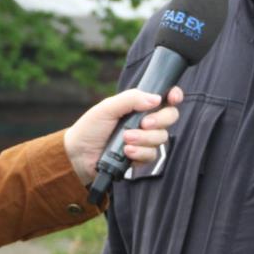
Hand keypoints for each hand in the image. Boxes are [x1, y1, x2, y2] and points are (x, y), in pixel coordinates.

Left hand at [63, 86, 184, 184]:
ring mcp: (145, 140)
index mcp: (139, 106)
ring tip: (125, 139)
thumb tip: (156, 99)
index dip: (174, 96)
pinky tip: (126, 152)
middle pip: (170, 117)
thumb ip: (131, 99)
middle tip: (143, 123)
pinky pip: (152, 155)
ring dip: (144, 138)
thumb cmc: (90, 127)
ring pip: (161, 138)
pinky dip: (140, 152)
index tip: (173, 98)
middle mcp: (146, 122)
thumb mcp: (107, 108)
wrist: (78, 154)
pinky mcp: (141, 157)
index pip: (165, 99)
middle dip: (160, 120)